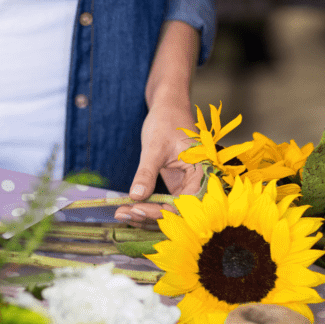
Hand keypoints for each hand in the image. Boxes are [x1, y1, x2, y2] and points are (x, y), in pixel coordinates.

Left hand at [114, 20, 200, 224]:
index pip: (185, 203)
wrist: (168, 106)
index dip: (161, 211)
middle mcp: (198, 184)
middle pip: (178, 213)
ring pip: (169, 212)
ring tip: (121, 213)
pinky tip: (127, 210)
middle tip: (123, 214)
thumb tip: (136, 196)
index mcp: (203, 172)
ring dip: (146, 215)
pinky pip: (163, 204)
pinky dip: (147, 208)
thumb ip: (146, 172)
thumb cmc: (167, 119)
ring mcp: (186, 187)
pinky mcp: (176, 188)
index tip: (136, 209)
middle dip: (150, 217)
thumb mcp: (154, 146)